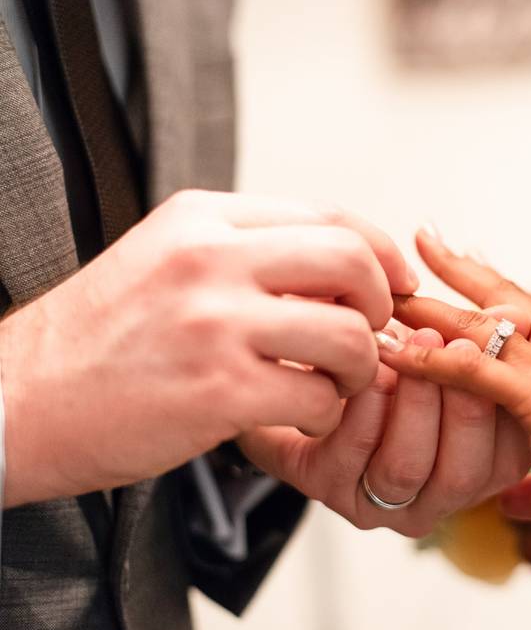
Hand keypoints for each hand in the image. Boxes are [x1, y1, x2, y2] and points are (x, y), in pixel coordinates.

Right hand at [0, 190, 416, 506]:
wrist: (18, 401)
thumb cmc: (98, 338)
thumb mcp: (167, 260)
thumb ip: (248, 252)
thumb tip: (342, 266)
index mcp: (203, 219)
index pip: (328, 215)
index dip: (379, 251)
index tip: (394, 283)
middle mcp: (211, 259)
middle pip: (351, 260)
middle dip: (380, 302)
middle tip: (369, 334)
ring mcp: (215, 324)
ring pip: (347, 335)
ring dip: (358, 368)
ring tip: (331, 383)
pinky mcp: (217, 391)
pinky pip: (318, 398)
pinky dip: (324, 413)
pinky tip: (298, 414)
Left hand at [237, 315, 530, 537]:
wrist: (310, 376)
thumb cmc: (396, 361)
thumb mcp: (447, 351)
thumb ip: (484, 341)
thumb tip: (516, 320)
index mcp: (476, 474)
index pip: (509, 458)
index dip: (505, 407)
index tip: (493, 351)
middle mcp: (432, 502)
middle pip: (464, 473)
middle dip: (464, 408)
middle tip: (457, 348)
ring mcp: (377, 504)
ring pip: (406, 467)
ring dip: (414, 402)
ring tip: (415, 344)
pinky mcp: (326, 487)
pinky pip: (354, 451)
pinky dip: (368, 404)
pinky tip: (372, 369)